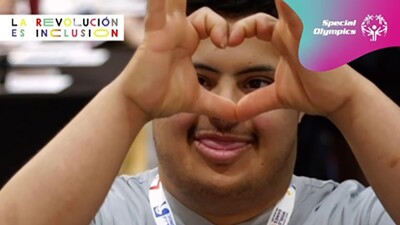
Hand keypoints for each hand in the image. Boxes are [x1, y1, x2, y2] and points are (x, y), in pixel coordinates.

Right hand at [117, 0, 235, 120]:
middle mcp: (176, 30)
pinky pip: (158, 6)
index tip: (230, 44)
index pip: (212, 22)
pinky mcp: (156, 32)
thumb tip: (238, 116)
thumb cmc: (162, 98)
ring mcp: (164, 28)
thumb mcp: (198, 100)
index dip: (224, 29)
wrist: (139, 105)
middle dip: (212, 15)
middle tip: (228, 19)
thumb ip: (219, 105)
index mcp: (187, 40)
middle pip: (198, 6)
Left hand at [229, 0, 361, 120]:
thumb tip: (236, 113)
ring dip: (278, 4)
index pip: (256, 25)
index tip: (227, 45)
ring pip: (286, 8)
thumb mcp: (277, 96)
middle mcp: (291, 32)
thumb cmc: (314, 93)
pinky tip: (282, 1)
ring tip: (273, 2)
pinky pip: (298, 18)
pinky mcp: (310, 39)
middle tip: (229, 41)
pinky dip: (289, 9)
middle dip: (244, 24)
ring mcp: (302, 32)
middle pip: (264, 15)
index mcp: (282, 40)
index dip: (240, 30)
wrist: (339, 101)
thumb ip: (256, 101)